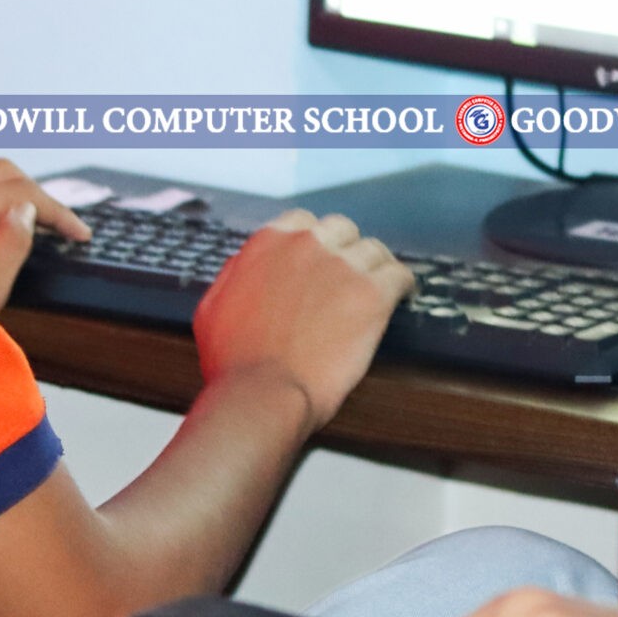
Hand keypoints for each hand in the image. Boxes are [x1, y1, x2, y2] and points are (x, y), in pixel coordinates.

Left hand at [0, 159, 91, 306]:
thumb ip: (10, 248)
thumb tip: (28, 212)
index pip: (18, 193)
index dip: (57, 212)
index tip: (80, 235)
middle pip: (4, 173)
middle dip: (39, 196)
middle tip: (62, 226)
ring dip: (16, 192)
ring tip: (38, 221)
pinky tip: (1, 220)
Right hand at [190, 209, 410, 427]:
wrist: (261, 395)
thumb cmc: (233, 364)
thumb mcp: (213, 309)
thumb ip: (234, 277)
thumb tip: (245, 265)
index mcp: (268, 244)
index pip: (303, 221)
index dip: (316, 241)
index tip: (322, 258)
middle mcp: (306, 245)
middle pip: (342, 230)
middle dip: (347, 251)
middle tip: (351, 276)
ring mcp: (342, 266)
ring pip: (374, 250)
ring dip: (376, 268)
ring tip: (381, 287)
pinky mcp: (372, 294)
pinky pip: (401, 276)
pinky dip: (404, 286)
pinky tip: (403, 297)